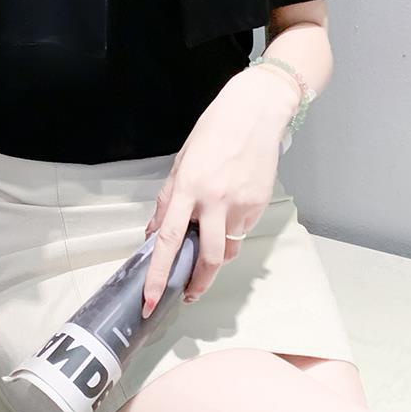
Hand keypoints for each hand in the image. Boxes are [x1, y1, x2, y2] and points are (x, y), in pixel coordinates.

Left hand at [141, 66, 298, 317]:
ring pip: (228, 248)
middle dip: (197, 283)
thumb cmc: (214, 131)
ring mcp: (240, 203)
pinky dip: (232, 230)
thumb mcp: (182, 162)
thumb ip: (168, 200)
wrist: (255, 112)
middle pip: (208, 257)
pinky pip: (242, 230)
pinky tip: (231, 208)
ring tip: (208, 248)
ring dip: (216, 259)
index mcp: (188, 187)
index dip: (158, 274)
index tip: (151, 299)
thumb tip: (154, 233)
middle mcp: (214, 199)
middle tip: (187, 293)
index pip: (168, 239)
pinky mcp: (259, 204)